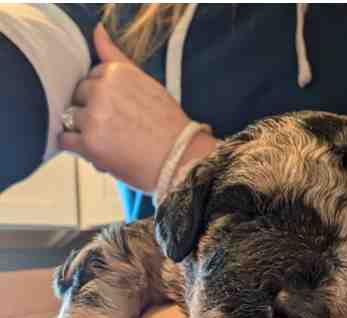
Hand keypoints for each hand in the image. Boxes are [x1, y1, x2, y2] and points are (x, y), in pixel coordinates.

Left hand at [58, 24, 215, 192]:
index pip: (91, 77)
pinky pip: (66, 139)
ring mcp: (93, 117)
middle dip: (92, 110)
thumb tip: (97, 31)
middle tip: (118, 126)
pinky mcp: (89, 144)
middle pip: (79, 96)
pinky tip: (101, 149)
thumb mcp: (146, 82)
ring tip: (113, 140)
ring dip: (86, 129)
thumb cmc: (169, 125)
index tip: (122, 109)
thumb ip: (116, 57)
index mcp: (116, 73)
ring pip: (71, 118)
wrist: (182, 159)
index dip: (105, 96)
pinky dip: (79, 146)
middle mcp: (102, 91)